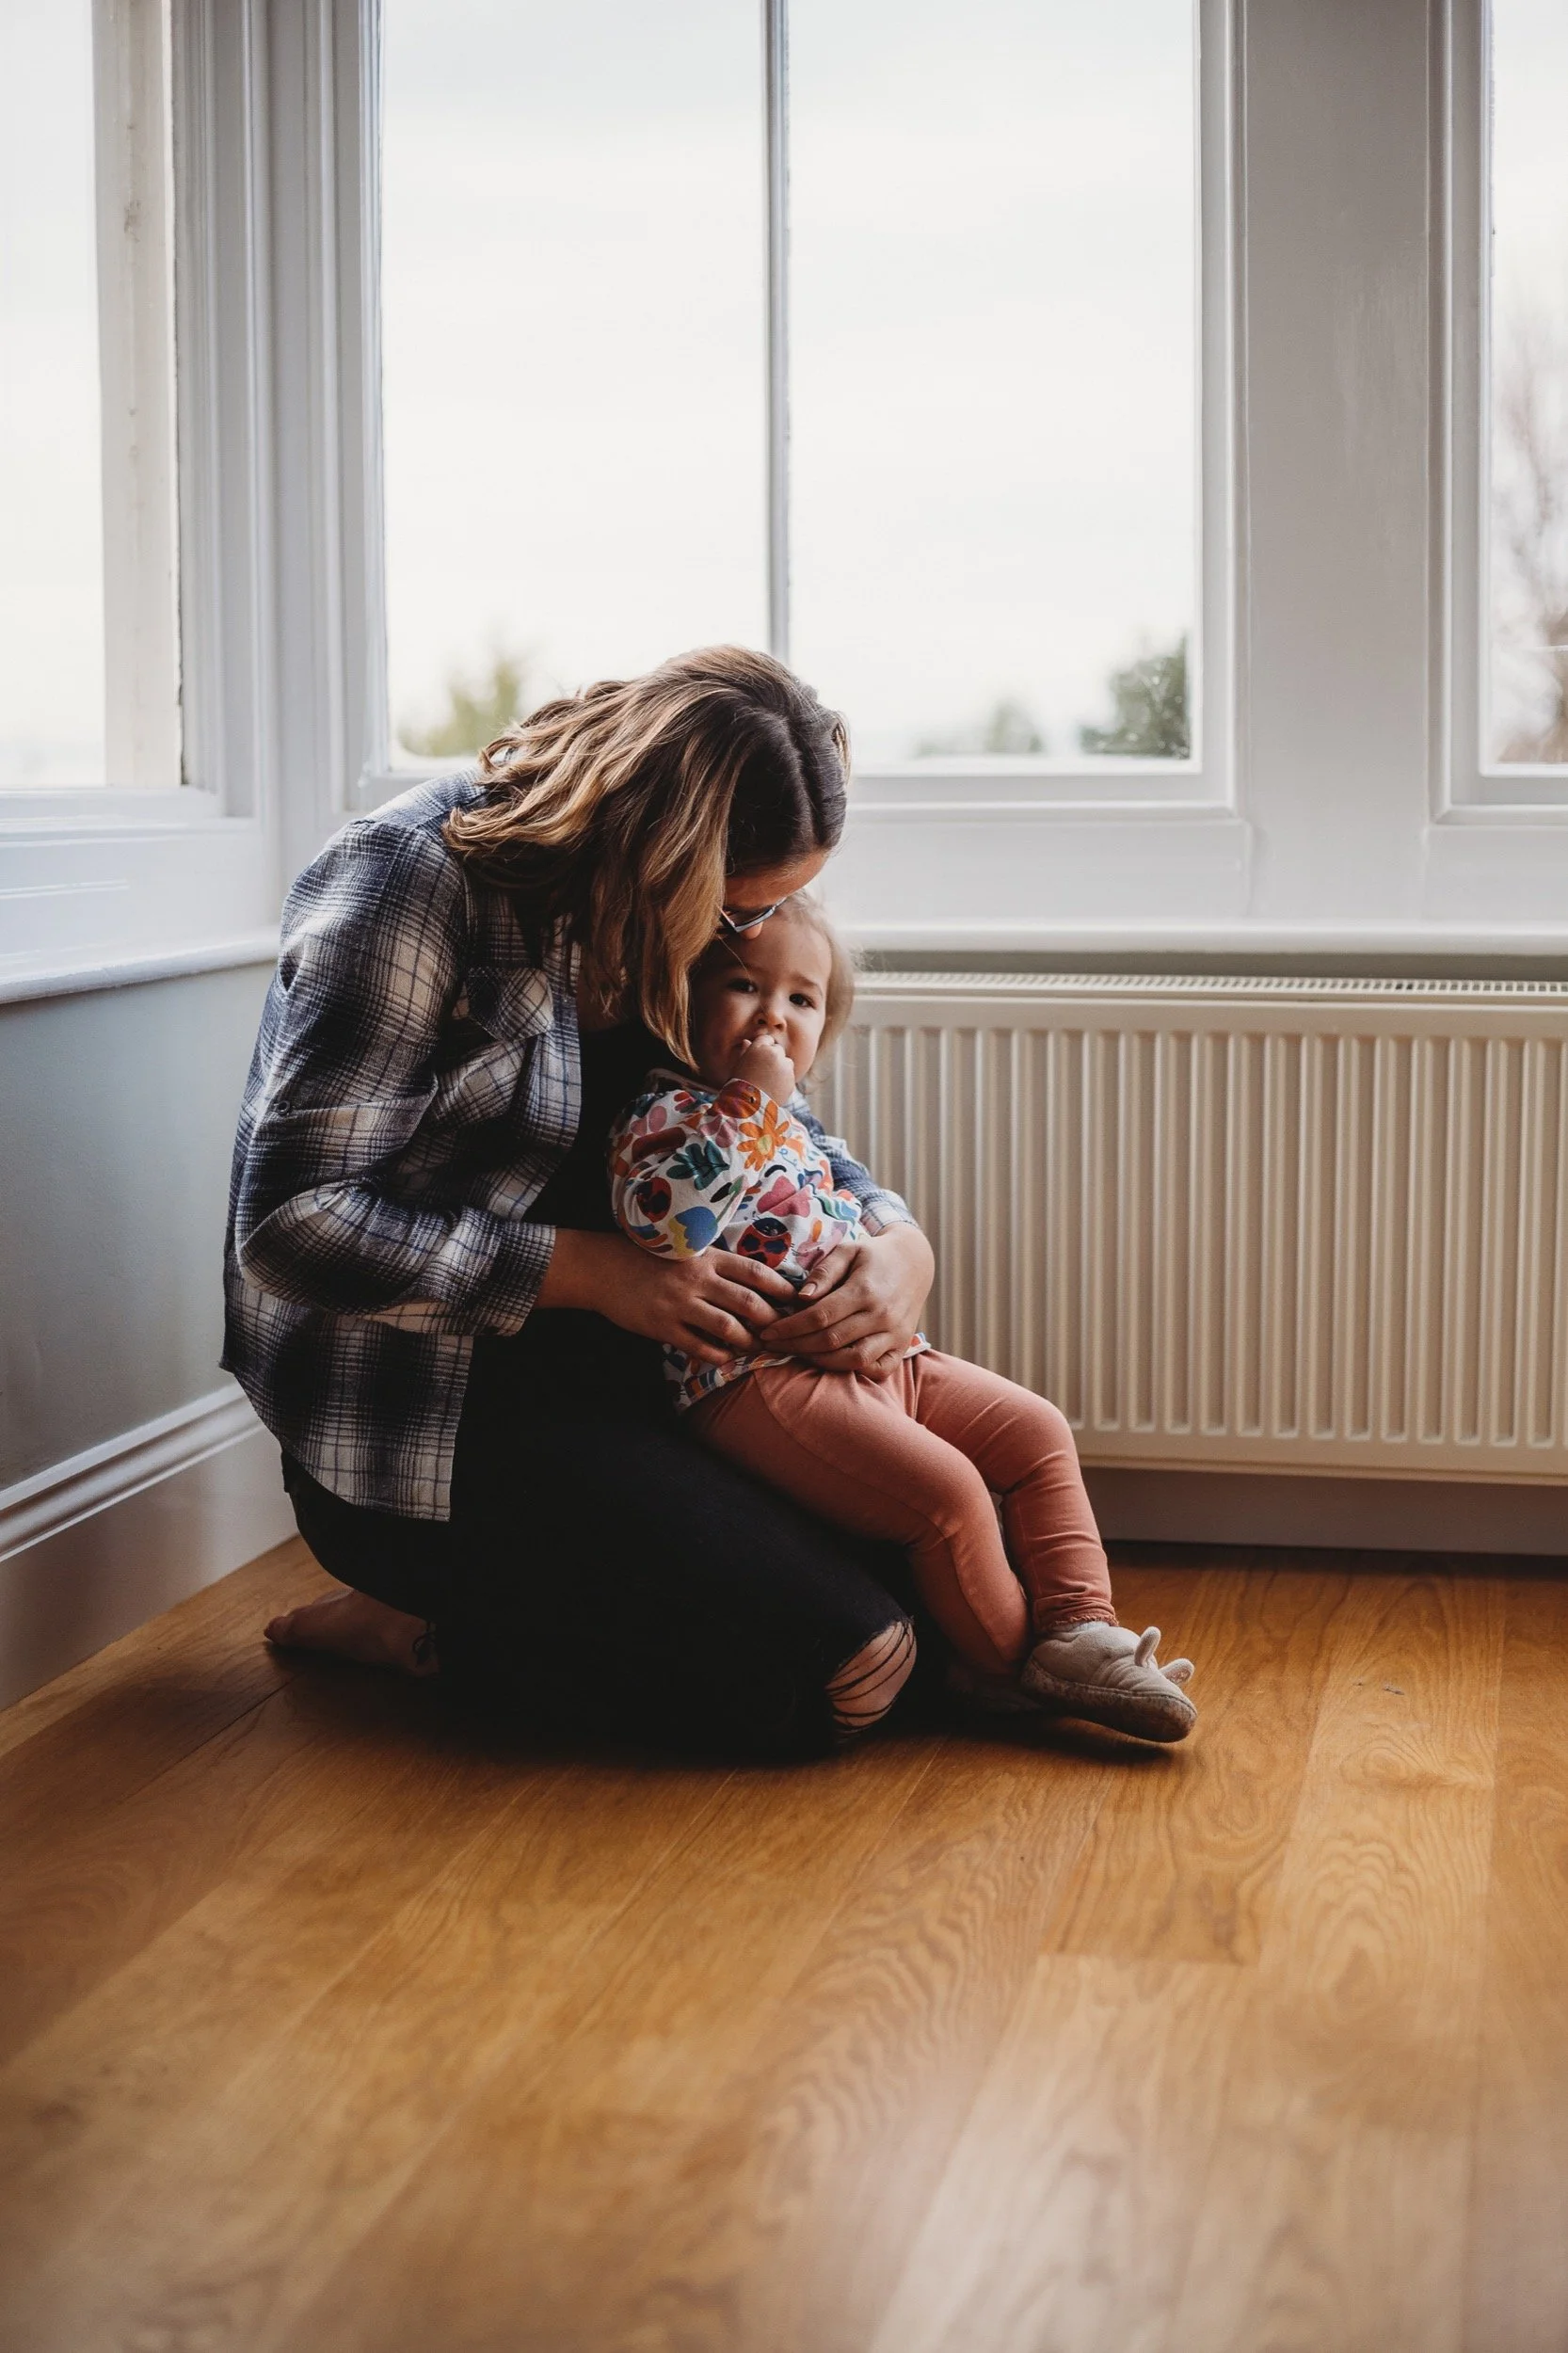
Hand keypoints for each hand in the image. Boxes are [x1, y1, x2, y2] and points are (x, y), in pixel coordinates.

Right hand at [537, 1229, 796, 1364]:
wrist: (603, 1268)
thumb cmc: (650, 1258)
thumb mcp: (687, 1251)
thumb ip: (716, 1265)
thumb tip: (755, 1283)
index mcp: (706, 1256)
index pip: (755, 1271)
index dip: (781, 1287)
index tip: (797, 1300)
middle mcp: (697, 1278)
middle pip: (749, 1303)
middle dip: (772, 1321)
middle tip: (784, 1333)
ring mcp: (680, 1304)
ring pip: (728, 1328)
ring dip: (749, 1342)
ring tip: (757, 1348)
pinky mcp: (662, 1326)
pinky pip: (699, 1346)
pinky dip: (718, 1355)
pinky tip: (726, 1356)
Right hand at [729, 1033, 795, 1101]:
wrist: (747, 1106)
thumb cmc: (739, 1084)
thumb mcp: (739, 1065)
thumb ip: (745, 1051)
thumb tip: (746, 1041)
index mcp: (759, 1047)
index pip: (766, 1039)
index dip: (762, 1048)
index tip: (758, 1058)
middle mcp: (774, 1054)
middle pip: (777, 1049)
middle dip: (773, 1057)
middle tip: (763, 1071)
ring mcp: (785, 1066)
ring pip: (786, 1062)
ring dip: (781, 1067)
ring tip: (768, 1080)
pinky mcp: (791, 1079)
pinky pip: (789, 1076)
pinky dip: (784, 1080)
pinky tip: (773, 1088)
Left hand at [765, 1224, 933, 1376]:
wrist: (914, 1263)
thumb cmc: (873, 1255)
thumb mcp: (847, 1250)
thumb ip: (823, 1272)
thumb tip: (800, 1298)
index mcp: (864, 1290)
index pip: (818, 1317)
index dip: (789, 1328)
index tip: (768, 1331)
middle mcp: (881, 1316)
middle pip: (830, 1341)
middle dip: (796, 1346)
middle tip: (772, 1345)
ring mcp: (895, 1334)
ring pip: (853, 1360)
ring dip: (820, 1361)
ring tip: (798, 1353)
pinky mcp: (903, 1346)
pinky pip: (878, 1369)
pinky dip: (855, 1371)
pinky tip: (833, 1362)